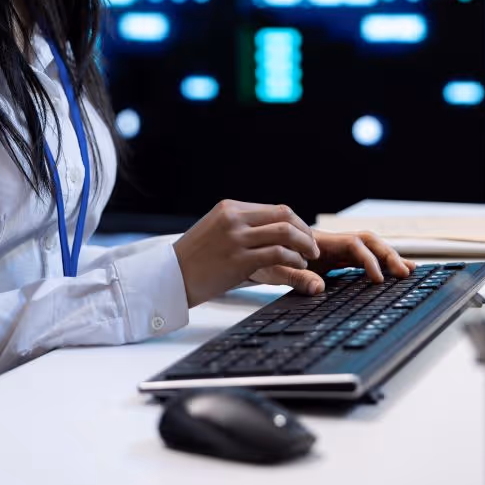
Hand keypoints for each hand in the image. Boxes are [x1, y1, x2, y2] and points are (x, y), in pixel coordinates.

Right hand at [173, 200, 319, 307]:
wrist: (170, 276)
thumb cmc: (195, 257)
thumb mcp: (216, 229)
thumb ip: (241, 225)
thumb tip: (272, 229)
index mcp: (230, 208)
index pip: (275, 209)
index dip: (297, 223)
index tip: (305, 236)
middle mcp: (234, 218)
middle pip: (284, 216)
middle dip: (305, 232)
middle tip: (313, 247)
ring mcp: (236, 238)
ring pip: (285, 233)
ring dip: (304, 246)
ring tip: (308, 258)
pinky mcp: (239, 260)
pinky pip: (277, 254)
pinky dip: (294, 259)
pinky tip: (297, 266)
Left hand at [249, 229, 415, 294]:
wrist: (251, 251)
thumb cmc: (262, 259)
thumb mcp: (274, 270)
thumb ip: (296, 276)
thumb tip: (319, 287)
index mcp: (319, 242)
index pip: (354, 244)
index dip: (369, 260)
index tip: (378, 279)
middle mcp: (329, 243)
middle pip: (367, 241)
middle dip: (388, 255)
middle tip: (405, 273)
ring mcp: (332, 250)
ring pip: (366, 247)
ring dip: (387, 256)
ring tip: (408, 271)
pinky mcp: (332, 258)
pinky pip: (358, 257)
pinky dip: (376, 262)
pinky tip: (391, 273)